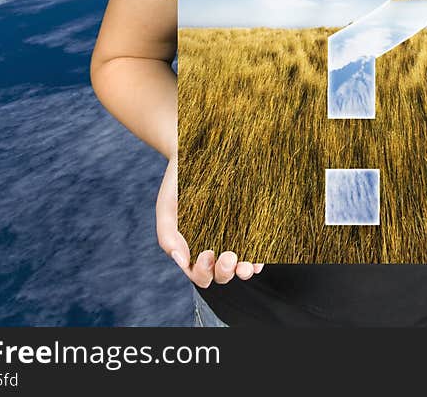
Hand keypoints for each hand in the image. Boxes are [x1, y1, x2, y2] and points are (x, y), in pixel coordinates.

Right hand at [156, 152, 263, 286]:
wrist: (196, 151)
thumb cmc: (178, 182)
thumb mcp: (167, 207)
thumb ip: (168, 236)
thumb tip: (183, 262)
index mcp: (193, 248)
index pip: (199, 274)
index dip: (203, 272)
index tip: (206, 254)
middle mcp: (214, 246)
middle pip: (221, 274)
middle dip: (224, 272)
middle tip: (228, 257)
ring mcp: (233, 235)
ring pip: (240, 265)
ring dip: (243, 270)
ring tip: (244, 265)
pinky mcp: (249, 222)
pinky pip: (257, 245)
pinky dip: (259, 256)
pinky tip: (259, 257)